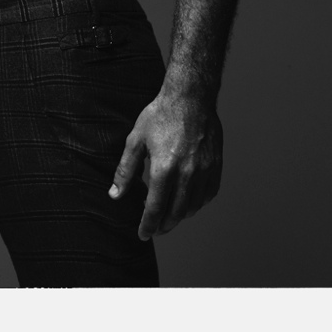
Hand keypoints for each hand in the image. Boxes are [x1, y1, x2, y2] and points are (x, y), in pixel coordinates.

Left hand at [109, 90, 222, 238]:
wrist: (190, 97)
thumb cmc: (160, 115)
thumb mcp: (136, 139)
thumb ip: (126, 170)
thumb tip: (115, 195)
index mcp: (164, 168)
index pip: (155, 209)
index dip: (148, 226)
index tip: (143, 234)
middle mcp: (187, 173)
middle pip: (176, 213)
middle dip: (163, 225)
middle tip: (155, 227)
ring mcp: (205, 170)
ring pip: (193, 207)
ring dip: (180, 215)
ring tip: (169, 212)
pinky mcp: (216, 166)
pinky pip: (208, 194)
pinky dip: (197, 203)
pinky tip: (187, 199)